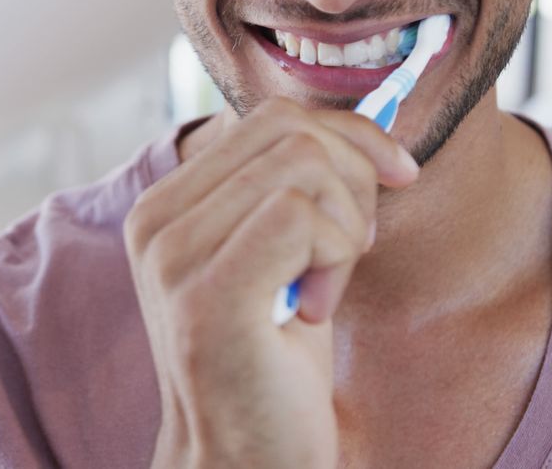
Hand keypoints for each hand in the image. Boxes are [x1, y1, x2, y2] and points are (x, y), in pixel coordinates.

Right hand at [124, 97, 418, 467]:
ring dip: (346, 228)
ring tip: (325, 287)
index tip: (397, 174)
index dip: (349, 135)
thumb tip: (365, 127)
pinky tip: (315, 308)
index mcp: (166, 205)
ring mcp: (172, 257)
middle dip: (356, 182)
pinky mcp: (207, 295)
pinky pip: (303, 217)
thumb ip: (294, 188)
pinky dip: (336, 257)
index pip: (270, 118)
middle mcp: (154, 221)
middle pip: (293, 132)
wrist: (246, 458)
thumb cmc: (271, 360)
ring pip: (304, 167)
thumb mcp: (281, 254)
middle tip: (350, 252)